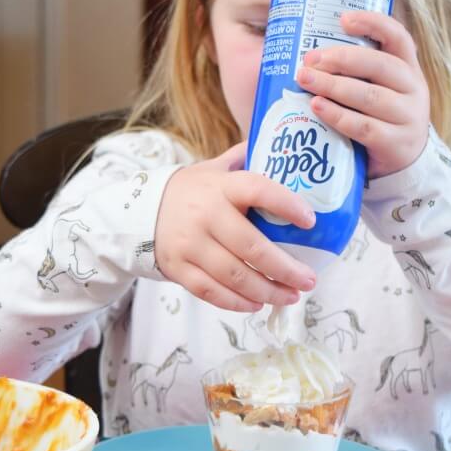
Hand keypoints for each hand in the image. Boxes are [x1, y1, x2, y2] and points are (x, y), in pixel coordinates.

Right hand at [154, 142, 316, 311]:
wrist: (140, 211)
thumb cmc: (192, 192)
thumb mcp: (215, 169)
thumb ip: (245, 160)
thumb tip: (283, 147)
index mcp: (221, 187)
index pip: (258, 190)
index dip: (286, 204)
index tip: (310, 220)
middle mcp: (205, 215)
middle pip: (251, 247)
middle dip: (285, 268)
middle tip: (309, 280)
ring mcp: (190, 245)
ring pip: (234, 276)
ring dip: (267, 291)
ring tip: (291, 296)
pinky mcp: (179, 268)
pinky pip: (212, 292)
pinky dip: (237, 302)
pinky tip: (258, 303)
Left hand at [296, 11, 429, 179]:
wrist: (403, 165)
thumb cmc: (381, 119)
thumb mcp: (379, 90)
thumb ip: (357, 73)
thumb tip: (309, 55)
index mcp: (409, 68)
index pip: (397, 37)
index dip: (373, 23)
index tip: (343, 19)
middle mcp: (414, 89)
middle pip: (379, 65)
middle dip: (341, 58)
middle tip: (309, 60)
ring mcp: (408, 118)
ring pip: (369, 96)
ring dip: (333, 85)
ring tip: (305, 79)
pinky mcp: (396, 144)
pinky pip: (364, 127)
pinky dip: (338, 115)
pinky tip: (317, 107)